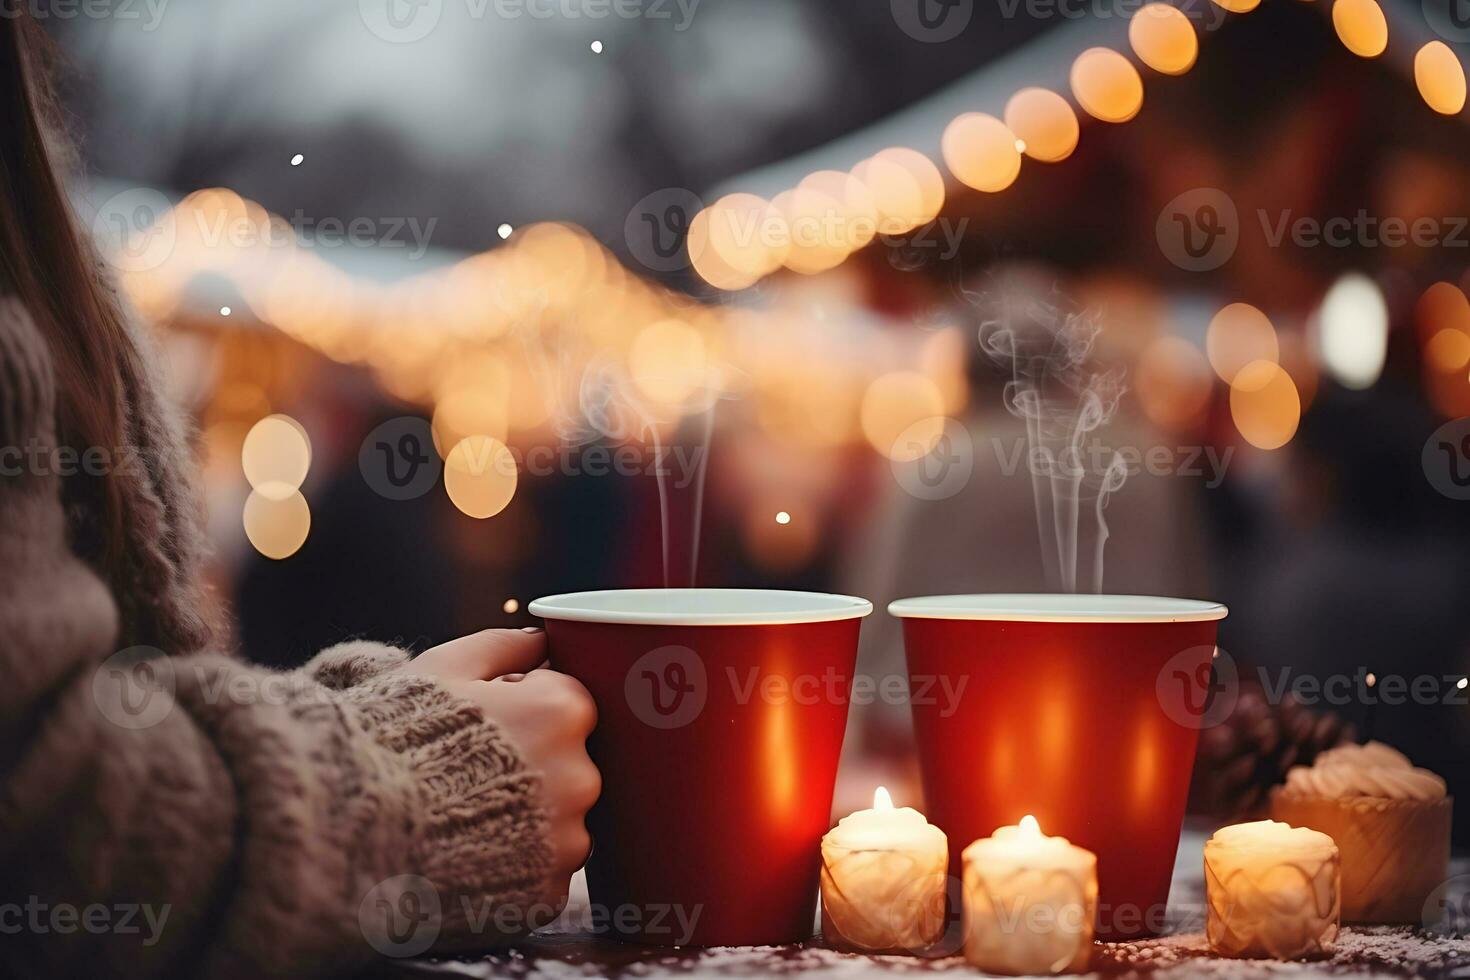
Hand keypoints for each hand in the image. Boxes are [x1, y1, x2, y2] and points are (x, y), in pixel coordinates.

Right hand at [401, 628, 599, 922]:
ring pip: (562, 823)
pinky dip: (516, 868)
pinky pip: (544, 874)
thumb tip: (541, 638)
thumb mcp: (442, 668)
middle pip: (571, 765)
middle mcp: (583, 776)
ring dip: (529, 820)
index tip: (484, 725)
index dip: (523, 711)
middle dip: (532, 766)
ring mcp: (568, 841)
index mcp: (564, 712)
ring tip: (462, 818)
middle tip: (468, 775)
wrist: (348, 829)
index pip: (568, 704)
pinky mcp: (547, 893)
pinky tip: (470, 856)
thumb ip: (504, 646)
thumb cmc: (392, 739)